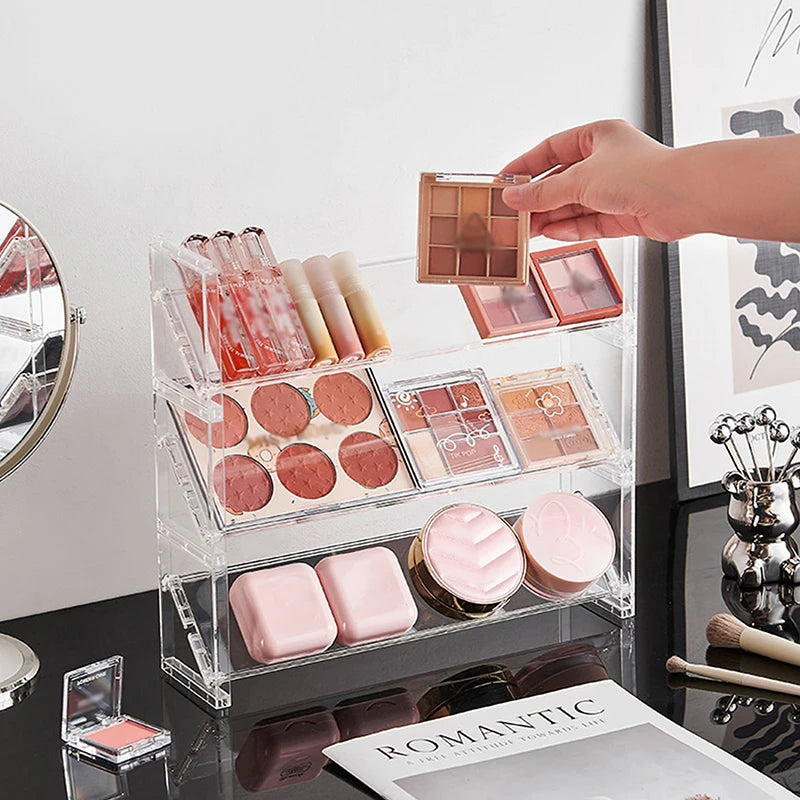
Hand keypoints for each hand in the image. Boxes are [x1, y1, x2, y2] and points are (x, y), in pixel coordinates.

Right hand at [500, 119, 692, 241]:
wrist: (683, 198)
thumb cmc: (644, 174)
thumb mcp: (579, 180)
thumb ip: (543, 192)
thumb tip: (514, 197)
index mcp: (598, 137)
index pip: (552, 149)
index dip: (527, 165)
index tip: (506, 180)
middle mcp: (607, 161)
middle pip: (562, 180)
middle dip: (538, 198)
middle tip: (513, 212)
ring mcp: (616, 189)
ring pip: (574, 204)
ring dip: (550, 216)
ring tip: (526, 229)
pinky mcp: (623, 215)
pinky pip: (589, 222)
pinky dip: (570, 228)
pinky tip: (550, 233)